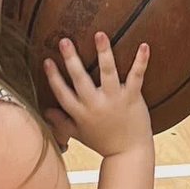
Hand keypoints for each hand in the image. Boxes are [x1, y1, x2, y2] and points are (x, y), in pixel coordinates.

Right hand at [43, 33, 151, 158]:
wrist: (129, 154)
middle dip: (71, 59)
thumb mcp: (78, 134)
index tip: (47, 59)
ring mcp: (114, 100)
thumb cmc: (103, 142)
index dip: (54, 77)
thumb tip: (45, 111)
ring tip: (100, 35)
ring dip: (104, 53)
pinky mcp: (132, 98)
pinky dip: (141, 61)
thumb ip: (62, 121)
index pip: (62, 93)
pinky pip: (136, 77)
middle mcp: (95, 105)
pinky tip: (144, 46)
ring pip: (107, 73)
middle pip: (80, 79)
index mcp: (80, 113)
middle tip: (64, 40)